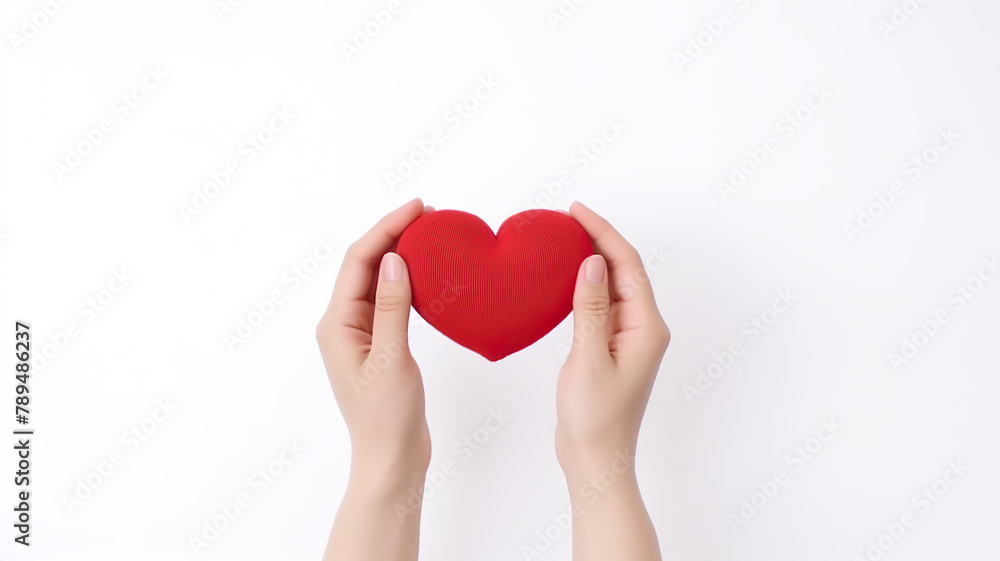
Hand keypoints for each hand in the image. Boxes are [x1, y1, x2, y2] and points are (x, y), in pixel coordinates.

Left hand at [316, 198, 431, 560]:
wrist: (390, 458)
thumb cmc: (386, 417)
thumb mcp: (392, 359)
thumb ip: (393, 308)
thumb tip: (395, 260)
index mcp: (337, 325)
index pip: (359, 261)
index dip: (386, 228)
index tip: (418, 208)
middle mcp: (343, 324)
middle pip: (365, 264)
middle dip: (393, 234)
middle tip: (429, 215)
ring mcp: (360, 335)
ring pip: (377, 280)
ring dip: (400, 254)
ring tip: (429, 235)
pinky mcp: (378, 345)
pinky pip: (388, 301)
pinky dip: (406, 281)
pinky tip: (425, 274)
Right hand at [555, 201, 668, 560]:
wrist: (596, 460)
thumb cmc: (595, 419)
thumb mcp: (588, 359)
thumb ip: (590, 308)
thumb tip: (592, 262)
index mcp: (647, 327)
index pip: (627, 265)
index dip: (603, 232)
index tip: (576, 210)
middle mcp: (643, 328)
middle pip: (624, 270)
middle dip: (598, 239)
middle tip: (566, 218)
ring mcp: (629, 339)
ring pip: (613, 287)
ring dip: (592, 261)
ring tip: (564, 239)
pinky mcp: (612, 349)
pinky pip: (601, 306)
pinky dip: (585, 287)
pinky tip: (566, 280)